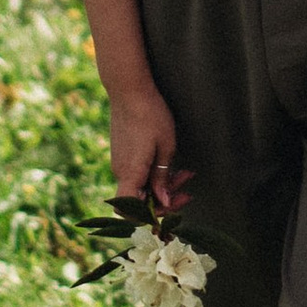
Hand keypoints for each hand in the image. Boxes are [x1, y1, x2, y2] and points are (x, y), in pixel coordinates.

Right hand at [108, 83, 181, 206]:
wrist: (129, 90)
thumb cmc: (151, 115)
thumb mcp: (166, 147)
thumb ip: (162, 178)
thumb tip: (163, 202)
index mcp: (130, 172)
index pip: (129, 210)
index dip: (148, 216)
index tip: (171, 208)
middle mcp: (120, 171)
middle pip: (139, 201)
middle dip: (164, 201)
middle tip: (187, 194)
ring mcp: (119, 163)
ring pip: (140, 187)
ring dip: (162, 186)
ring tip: (185, 175)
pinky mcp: (121, 155)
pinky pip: (137, 175)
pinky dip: (153, 176)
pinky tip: (170, 167)